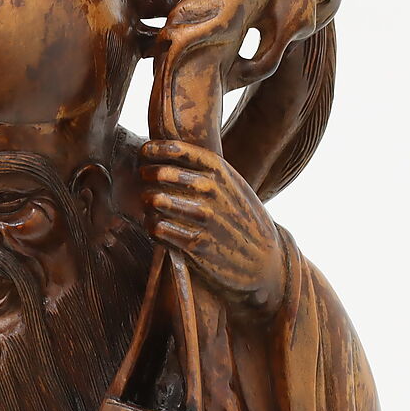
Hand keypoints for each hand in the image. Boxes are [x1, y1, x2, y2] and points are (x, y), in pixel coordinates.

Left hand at [139, 140, 285, 318]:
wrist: (265, 261)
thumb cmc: (242, 219)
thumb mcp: (234, 185)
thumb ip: (207, 169)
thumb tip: (168, 150)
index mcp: (220, 170)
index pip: (176, 149)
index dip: (153, 150)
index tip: (144, 155)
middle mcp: (212, 190)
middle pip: (160, 173)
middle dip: (145, 177)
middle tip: (144, 184)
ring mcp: (204, 218)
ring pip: (155, 201)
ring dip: (147, 204)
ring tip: (151, 207)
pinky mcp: (196, 245)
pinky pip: (158, 229)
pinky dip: (152, 227)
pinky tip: (158, 227)